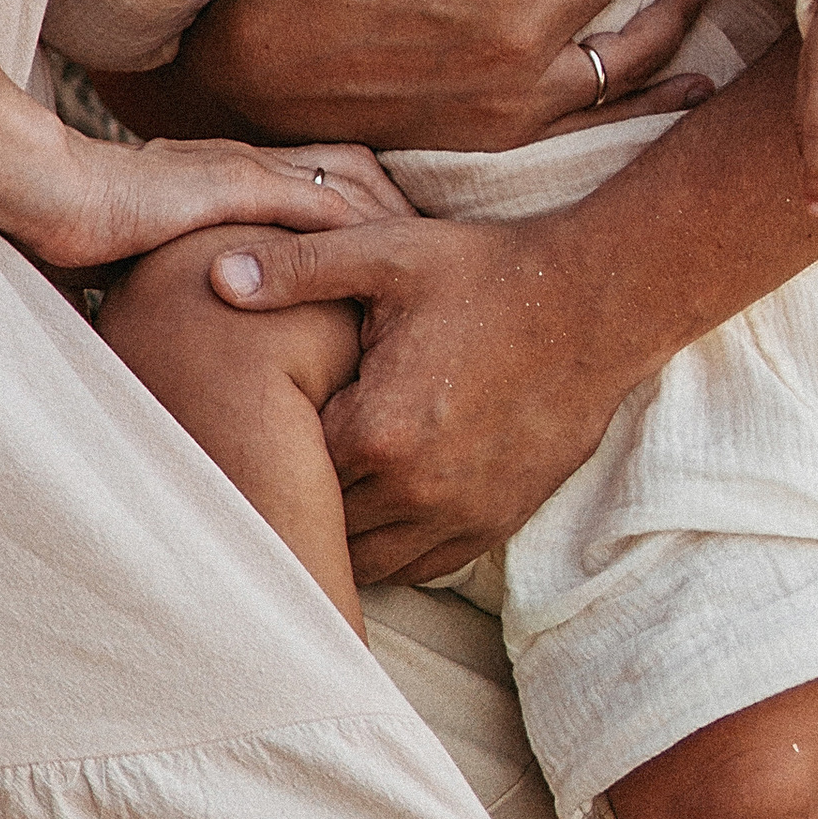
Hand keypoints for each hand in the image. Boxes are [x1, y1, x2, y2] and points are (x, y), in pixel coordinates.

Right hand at [0, 104, 404, 281]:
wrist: (30, 190)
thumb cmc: (55, 230)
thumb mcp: (119, 261)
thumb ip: (149, 283)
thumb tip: (146, 337)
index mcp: (212, 177)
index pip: (306, 181)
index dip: (353, 212)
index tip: (385, 253)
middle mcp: (233, 164)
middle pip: (345, 169)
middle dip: (392, 207)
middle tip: (430, 252)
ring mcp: (235, 169)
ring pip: (345, 181)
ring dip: (389, 217)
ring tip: (425, 259)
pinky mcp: (232, 184)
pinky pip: (319, 204)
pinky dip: (360, 228)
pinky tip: (392, 257)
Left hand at [198, 213, 637, 584]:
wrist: (601, 302)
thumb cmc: (490, 272)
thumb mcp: (388, 253)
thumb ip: (297, 269)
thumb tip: (217, 276)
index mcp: (377, 431)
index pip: (286, 470)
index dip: (265, 445)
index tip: (255, 421)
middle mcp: (416, 491)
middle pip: (322, 522)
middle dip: (299, 491)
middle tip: (283, 455)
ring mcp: (460, 516)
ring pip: (368, 559)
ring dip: (344, 526)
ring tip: (330, 481)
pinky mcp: (495, 524)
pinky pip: (422, 565)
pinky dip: (395, 543)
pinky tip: (384, 498)